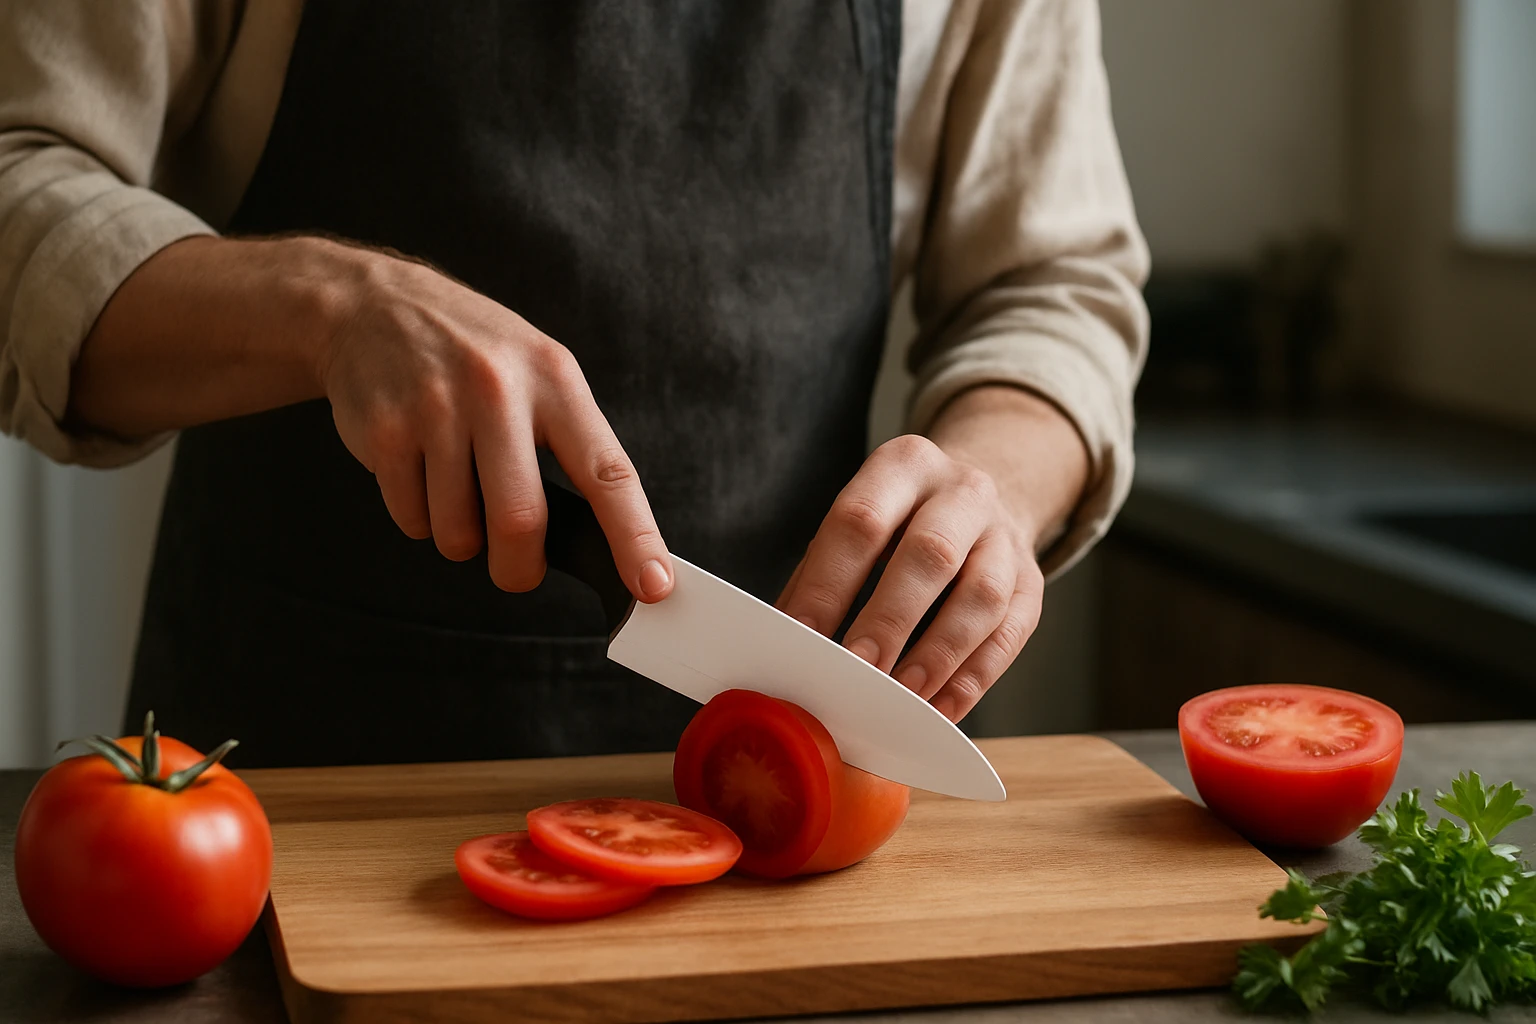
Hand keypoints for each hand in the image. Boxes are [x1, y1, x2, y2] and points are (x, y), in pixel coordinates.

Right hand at [318, 242, 671, 599]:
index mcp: (554, 379)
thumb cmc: (472, 353)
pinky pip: (412, 520)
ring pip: (458, 533)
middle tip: (516, 567)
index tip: (652, 584)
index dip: (634, 536)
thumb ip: (572, 445)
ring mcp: (436, 409)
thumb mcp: (537, 372)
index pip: (608, 472)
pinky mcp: (384, 431)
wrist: (370, 304)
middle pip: (520, 522)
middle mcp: (497, 390)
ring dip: (461, 538)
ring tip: (455, 487)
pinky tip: (418, 469)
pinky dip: (420, 518)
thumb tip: (604, 538)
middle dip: (519, 567)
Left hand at [776, 434, 1043, 721]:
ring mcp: (1004, 535)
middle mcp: (962, 491)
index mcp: (903, 466)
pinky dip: (973, 678)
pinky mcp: (1032, 581)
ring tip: (902, 696)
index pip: (860, 520)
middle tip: (858, 670)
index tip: (801, 639)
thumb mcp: (858, 523)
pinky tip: (940, 708)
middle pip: (929, 553)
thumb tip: (782, 647)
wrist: (975, 499)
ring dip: (938, 653)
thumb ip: (820, 577)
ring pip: (981, 595)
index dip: (828, 584)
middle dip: (889, 618)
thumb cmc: (896, 525)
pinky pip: (1011, 633)